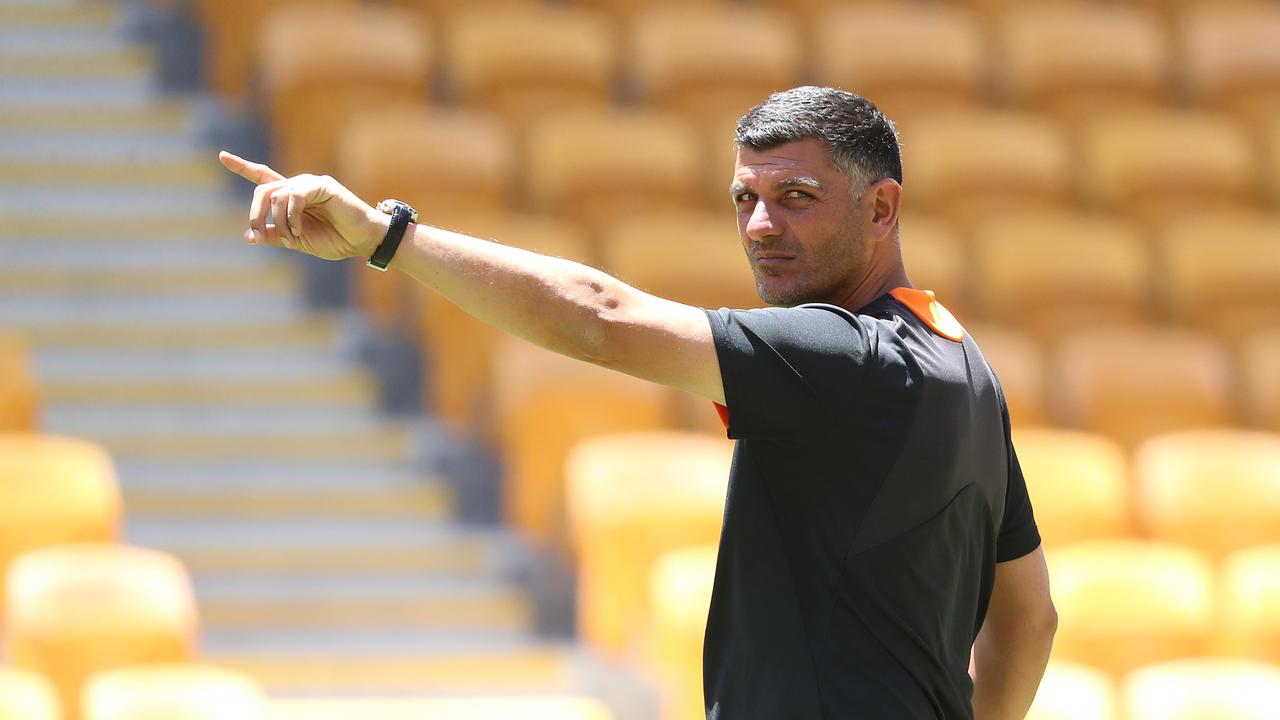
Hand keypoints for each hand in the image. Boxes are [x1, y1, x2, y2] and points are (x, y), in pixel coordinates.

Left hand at [218, 151, 389, 260]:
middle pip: (263, 190)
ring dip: (278, 221)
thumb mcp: (297, 241)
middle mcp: (298, 187)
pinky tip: (298, 230)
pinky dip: (292, 216)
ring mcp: (310, 184)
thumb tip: (249, 236)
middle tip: (258, 231)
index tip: (222, 156)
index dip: (242, 167)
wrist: (362, 241)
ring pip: (276, 195)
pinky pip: (294, 196)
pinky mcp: (322, 185)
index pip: (263, 178)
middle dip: (255, 212)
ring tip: (292, 239)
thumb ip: (274, 236)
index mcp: (291, 199)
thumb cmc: (335, 240)